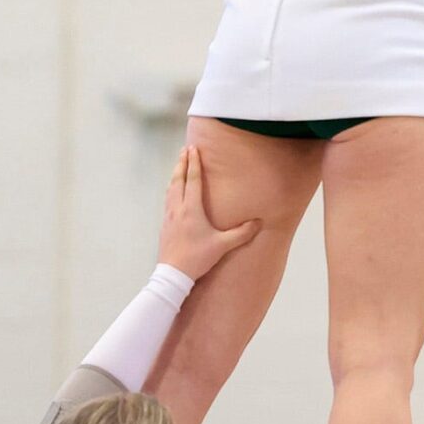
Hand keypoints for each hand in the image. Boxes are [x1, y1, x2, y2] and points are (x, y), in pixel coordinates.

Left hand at [155, 148, 261, 281]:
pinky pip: (167, 201)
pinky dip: (171, 189)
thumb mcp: (222, 245)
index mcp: (191, 210)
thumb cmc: (197, 258)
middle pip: (178, 180)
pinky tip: (173, 193)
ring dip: (175, 175)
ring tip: (178, 166)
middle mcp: (178, 209)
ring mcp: (169, 217)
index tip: (193, 148)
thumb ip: (241, 233)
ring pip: (170, 190)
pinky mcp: (165, 226)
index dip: (193, 163)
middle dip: (181, 164)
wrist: (172, 275)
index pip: (192, 180)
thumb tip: (259, 222)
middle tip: (184, 150)